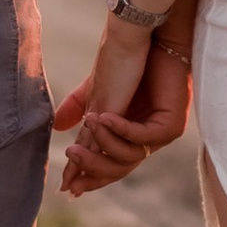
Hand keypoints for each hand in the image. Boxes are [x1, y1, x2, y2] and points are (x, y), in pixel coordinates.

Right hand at [53, 29, 190, 196]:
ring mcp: (160, 133)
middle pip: (117, 167)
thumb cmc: (125, 60)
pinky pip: (142, 136)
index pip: (107, 163)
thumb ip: (78, 108)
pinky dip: (121, 129)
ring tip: (86, 124)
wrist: (147, 38)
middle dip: (91, 166)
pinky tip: (103, 117)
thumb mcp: (96, 89)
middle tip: (70, 156)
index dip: (86, 175)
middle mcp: (146, 139)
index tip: (64, 188)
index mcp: (130, 135)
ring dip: (102, 143)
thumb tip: (56, 128)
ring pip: (128, 156)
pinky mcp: (170, 123)